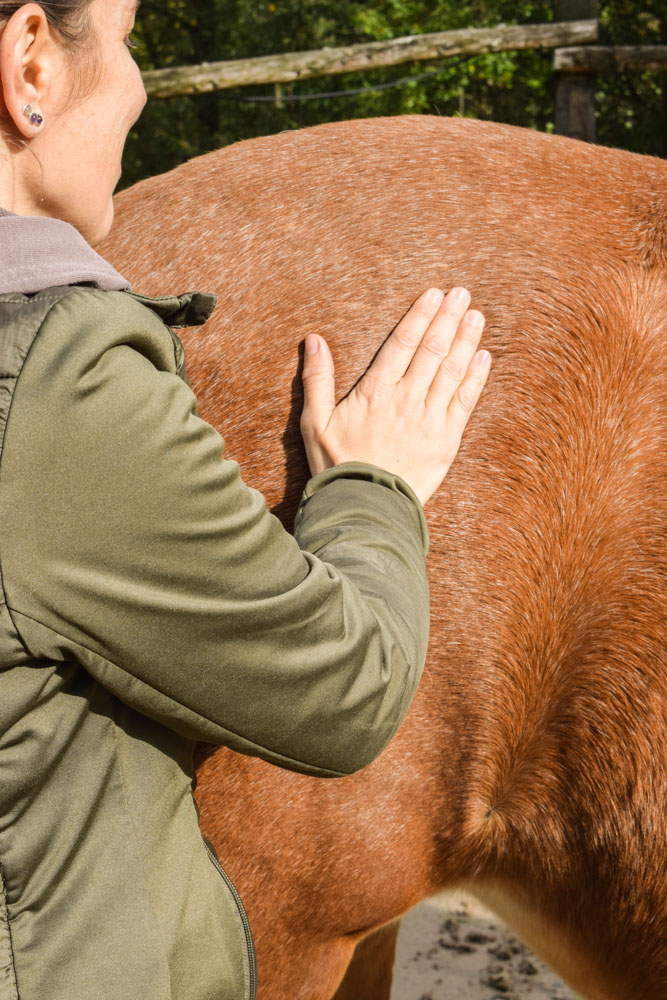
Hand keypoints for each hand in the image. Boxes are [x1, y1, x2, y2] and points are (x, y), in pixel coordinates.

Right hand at [300, 287, 490, 505]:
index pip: (403, 343)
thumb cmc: (335, 466)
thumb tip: (314, 340)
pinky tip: (483, 356)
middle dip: (448, 318)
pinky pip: (465, 402)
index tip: (433, 294)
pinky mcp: (446, 440)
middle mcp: (406, 399)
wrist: (365, 506)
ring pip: (452, 371)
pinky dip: (476, 377)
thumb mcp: (315, 422)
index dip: (420, 316)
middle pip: (433, 350)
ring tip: (476, 315)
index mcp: (375, 391)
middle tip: (462, 293)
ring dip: (466, 340)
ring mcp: (429, 419)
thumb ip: (317, 379)